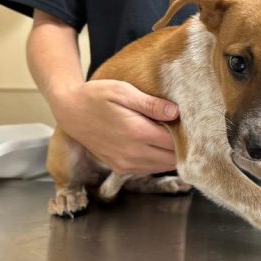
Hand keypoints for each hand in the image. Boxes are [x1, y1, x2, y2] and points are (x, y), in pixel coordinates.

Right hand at [50, 80, 178, 174]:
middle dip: (183, 146)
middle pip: (173, 158)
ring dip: (171, 154)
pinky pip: (150, 169)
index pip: (175, 142)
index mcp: (137, 133)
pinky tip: (157, 144)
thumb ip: (150, 104)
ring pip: (163, 166)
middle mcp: (133, 154)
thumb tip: (175, 112)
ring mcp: (126, 164)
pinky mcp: (121, 168)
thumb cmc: (97, 96)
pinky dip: (159, 160)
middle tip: (185, 129)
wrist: (70, 111)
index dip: (187, 134)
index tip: (191, 123)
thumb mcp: (123, 91)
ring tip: (171, 135)